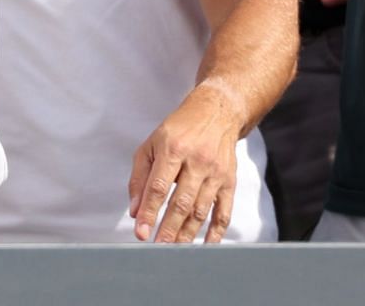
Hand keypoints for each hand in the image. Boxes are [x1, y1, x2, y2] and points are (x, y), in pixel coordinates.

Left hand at [128, 82, 244, 242]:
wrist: (216, 113)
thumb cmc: (177, 130)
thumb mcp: (151, 145)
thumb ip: (139, 177)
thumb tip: (134, 210)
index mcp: (172, 149)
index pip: (158, 187)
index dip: (148, 211)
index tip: (140, 231)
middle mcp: (196, 161)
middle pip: (181, 203)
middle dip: (167, 228)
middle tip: (156, 247)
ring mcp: (216, 173)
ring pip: (201, 210)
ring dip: (187, 234)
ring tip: (174, 250)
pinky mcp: (230, 182)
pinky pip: (223, 212)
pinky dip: (215, 232)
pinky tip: (204, 246)